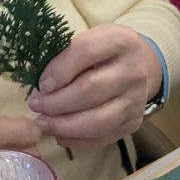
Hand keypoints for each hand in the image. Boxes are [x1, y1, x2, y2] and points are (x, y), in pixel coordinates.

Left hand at [26, 25, 161, 151]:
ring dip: (63, 126)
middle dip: (55, 102)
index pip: (86, 52)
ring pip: (96, 121)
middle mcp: (133, 71)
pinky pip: (101, 139)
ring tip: (44, 123)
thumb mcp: (90, 38)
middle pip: (89, 90)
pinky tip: (59, 134)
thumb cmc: (106, 51)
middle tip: (36, 105)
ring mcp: (135, 100)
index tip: (41, 84)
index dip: (59, 70)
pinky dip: (76, 141)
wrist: (143, 64)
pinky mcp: (133, 123)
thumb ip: (67, 56)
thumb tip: (41, 87)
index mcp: (120, 41)